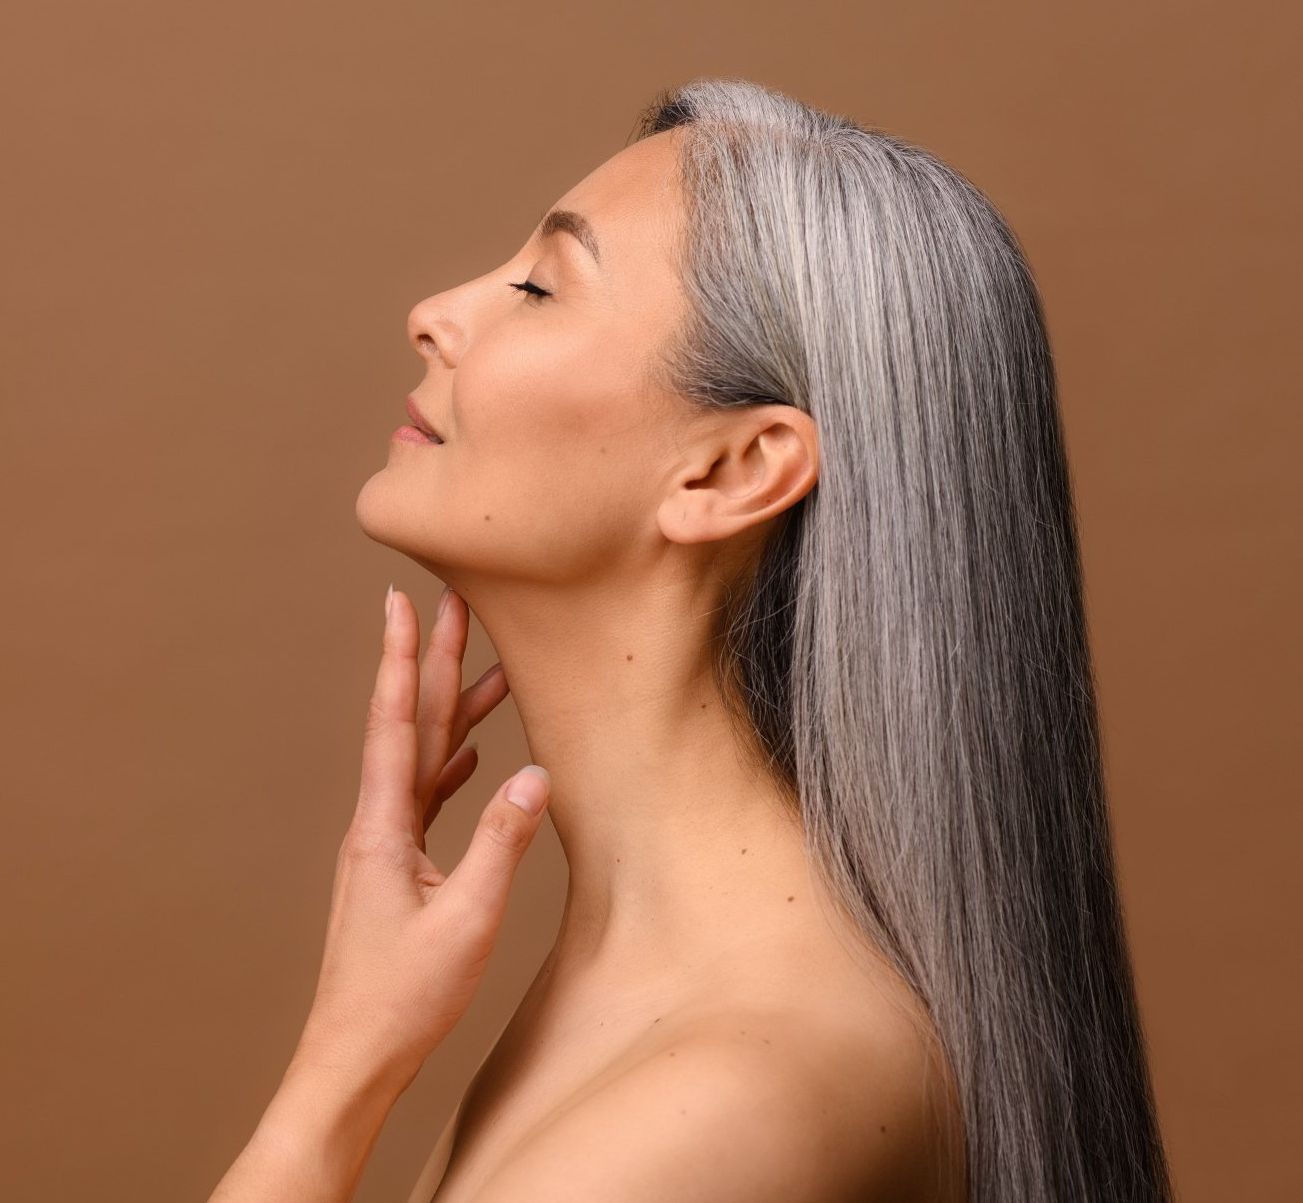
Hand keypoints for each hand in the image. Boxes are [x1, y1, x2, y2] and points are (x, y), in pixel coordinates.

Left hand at [291, 584, 550, 1099]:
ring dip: (451, 709)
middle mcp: (379, 824)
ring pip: (424, 757)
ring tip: (486, 667)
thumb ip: (502, 844)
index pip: (393, 723)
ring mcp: (388, 845)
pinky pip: (430, 797)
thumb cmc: (403, 997)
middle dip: (431, 660)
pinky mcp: (401, 868)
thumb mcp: (465, 920)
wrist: (355, 1056)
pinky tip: (471, 754)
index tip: (400, 601)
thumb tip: (534, 776)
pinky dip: (452, 763)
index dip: (400, 658)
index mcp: (384, 827)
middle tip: (451, 602)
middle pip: (410, 725)